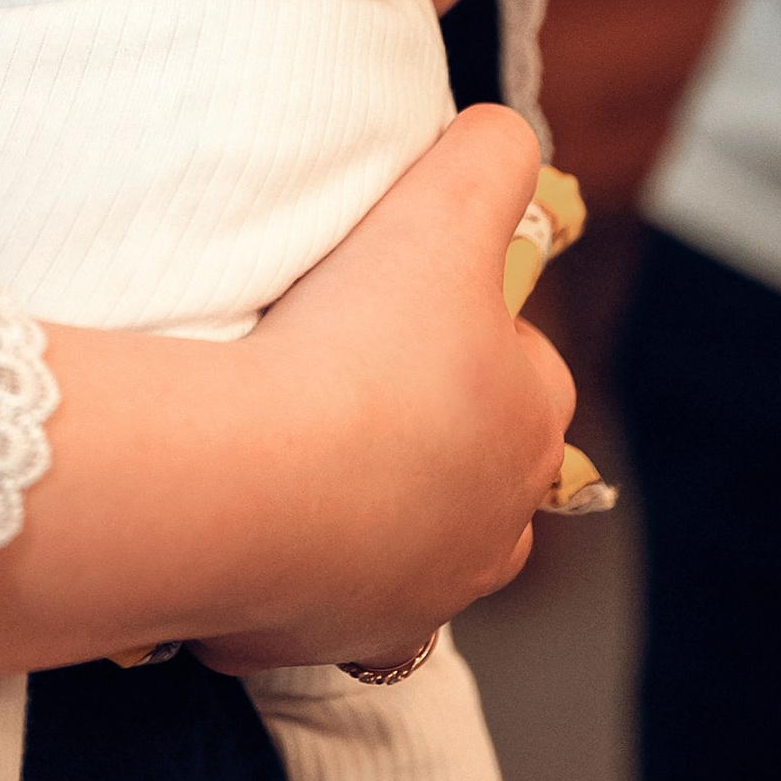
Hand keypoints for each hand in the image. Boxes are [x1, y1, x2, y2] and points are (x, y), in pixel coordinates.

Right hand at [191, 108, 577, 670]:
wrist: (252, 485)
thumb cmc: (356, 347)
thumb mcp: (440, 204)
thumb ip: (490, 157)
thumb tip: (504, 140)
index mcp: (529, 429)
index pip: (524, 366)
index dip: (466, 321)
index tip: (400, 299)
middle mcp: (490, 529)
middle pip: (471, 467)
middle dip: (423, 429)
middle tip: (339, 373)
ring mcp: (414, 596)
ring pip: (408, 543)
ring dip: (367, 506)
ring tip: (297, 454)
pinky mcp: (331, 640)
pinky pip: (320, 601)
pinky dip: (295, 570)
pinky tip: (251, 523)